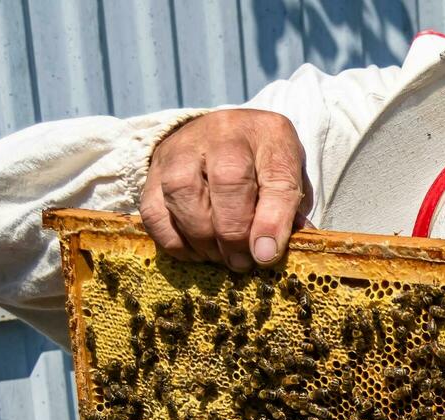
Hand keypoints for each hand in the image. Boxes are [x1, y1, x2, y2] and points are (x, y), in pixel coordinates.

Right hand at [140, 108, 307, 270]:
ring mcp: (183, 148)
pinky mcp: (154, 170)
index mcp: (270, 134)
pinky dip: (175, 241)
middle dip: (234, 235)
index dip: (271, 222)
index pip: (276, 177)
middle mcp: (225, 133)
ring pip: (183, 195)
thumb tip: (270, 253)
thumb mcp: (289, 180)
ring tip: (219, 256)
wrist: (223, 136)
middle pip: (227, 182)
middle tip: (241, 262)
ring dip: (202, 239)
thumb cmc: (262, 166)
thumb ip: (289, 213)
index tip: (266, 255)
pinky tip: (195, 250)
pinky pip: (155, 212)